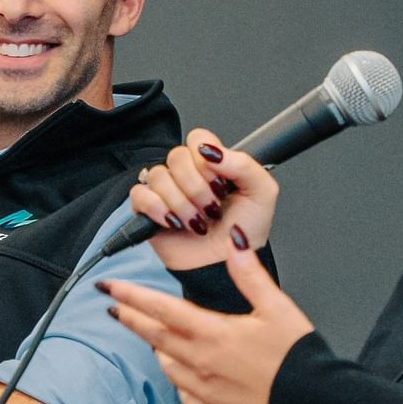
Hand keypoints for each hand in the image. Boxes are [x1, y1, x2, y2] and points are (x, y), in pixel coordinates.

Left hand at [101, 232, 311, 403]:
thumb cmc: (299, 358)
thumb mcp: (278, 308)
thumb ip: (250, 276)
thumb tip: (234, 244)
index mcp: (213, 333)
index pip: (160, 309)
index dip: (131, 295)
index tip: (109, 286)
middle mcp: (201, 363)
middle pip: (153, 337)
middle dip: (131, 319)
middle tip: (113, 307)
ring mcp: (204, 391)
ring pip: (166, 365)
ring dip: (156, 347)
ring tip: (154, 336)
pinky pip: (183, 393)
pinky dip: (177, 377)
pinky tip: (182, 371)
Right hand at [130, 129, 278, 271]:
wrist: (227, 265)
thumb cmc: (245, 232)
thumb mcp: (262, 192)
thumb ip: (243, 164)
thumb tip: (212, 151)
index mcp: (212, 164)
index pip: (197, 138)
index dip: (206, 159)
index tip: (220, 183)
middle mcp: (187, 174)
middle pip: (176, 156)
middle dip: (197, 187)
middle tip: (211, 208)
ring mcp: (165, 191)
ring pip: (158, 176)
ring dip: (181, 203)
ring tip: (196, 222)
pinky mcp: (147, 210)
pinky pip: (140, 195)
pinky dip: (158, 209)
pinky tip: (174, 223)